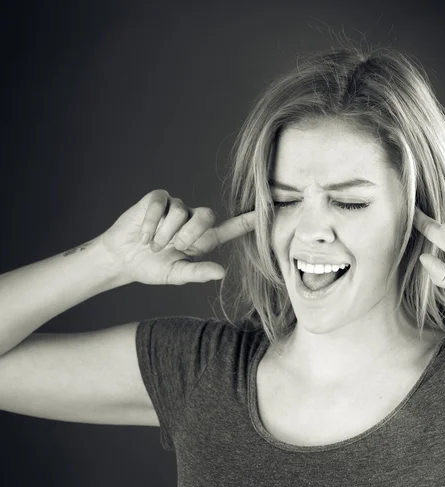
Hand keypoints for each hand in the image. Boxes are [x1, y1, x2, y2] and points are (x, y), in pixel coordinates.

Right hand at [99, 189, 255, 284]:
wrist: (122, 259)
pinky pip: (160, 205)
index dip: (247, 221)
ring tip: (152, 244)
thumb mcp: (176, 274)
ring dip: (164, 234)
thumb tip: (222, 273)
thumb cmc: (152, 267)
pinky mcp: (157, 199)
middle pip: (206, 215)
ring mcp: (175, 207)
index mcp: (203, 239)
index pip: (230, 228)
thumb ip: (198, 273)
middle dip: (189, 234)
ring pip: (180, 212)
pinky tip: (143, 236)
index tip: (268, 212)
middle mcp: (192, 219)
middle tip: (173, 247)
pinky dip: (150, 224)